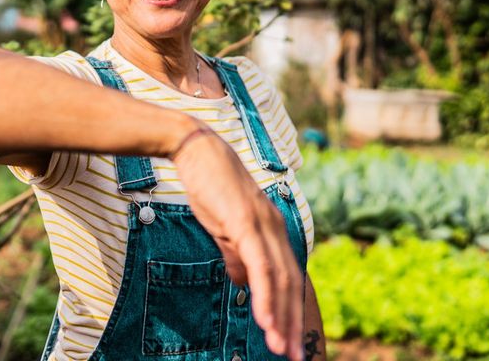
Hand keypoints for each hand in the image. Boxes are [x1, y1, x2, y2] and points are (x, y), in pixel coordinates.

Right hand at [172, 128, 303, 360]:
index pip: (288, 278)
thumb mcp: (224, 227)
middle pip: (291, 285)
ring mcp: (264, 225)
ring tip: (280, 348)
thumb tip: (244, 283)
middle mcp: (276, 229)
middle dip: (292, 324)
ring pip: (280, 281)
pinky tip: (264, 319)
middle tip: (293, 357)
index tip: (290, 342)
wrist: (195, 150)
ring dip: (280, 318)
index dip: (290, 311)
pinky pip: (261, 267)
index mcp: (272, 231)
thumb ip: (237, 254)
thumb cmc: (209, 185)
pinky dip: (264, 295)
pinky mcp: (247, 223)